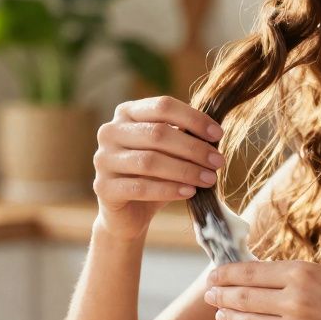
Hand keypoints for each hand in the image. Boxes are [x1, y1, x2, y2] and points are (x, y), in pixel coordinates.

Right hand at [93, 96, 224, 239]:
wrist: (130, 213)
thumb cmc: (155, 176)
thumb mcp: (171, 151)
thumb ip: (185, 136)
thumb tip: (214, 132)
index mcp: (127, 112)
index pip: (162, 106)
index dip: (193, 118)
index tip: (218, 134)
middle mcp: (110, 131)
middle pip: (158, 133)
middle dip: (193, 148)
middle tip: (218, 162)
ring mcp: (103, 159)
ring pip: (150, 161)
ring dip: (185, 170)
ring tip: (209, 179)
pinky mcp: (103, 187)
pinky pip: (140, 187)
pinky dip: (168, 190)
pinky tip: (189, 192)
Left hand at [204, 260, 320, 319]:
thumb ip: (300, 279)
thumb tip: (267, 279)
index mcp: (303, 273)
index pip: (249, 272)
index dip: (226, 274)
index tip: (214, 275)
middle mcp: (294, 299)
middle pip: (242, 297)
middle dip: (220, 295)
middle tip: (209, 294)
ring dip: (230, 318)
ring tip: (221, 314)